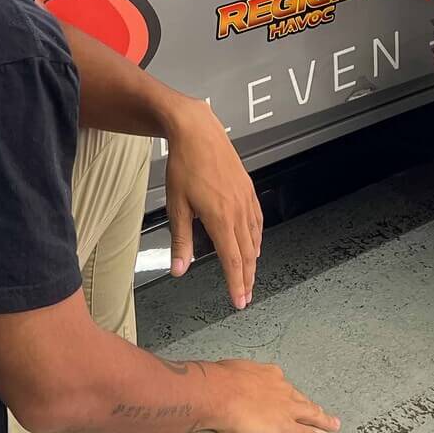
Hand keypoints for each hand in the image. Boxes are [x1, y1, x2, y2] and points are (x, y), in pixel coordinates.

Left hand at [163, 99, 262, 308]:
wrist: (198, 132)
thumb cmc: (184, 165)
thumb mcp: (177, 205)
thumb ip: (180, 241)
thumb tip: (179, 269)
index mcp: (220, 219)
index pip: (232, 260)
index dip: (236, 284)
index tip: (239, 301)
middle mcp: (238, 211)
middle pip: (246, 254)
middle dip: (247, 278)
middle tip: (246, 296)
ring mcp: (245, 199)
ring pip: (253, 238)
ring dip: (252, 261)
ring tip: (249, 276)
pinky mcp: (247, 188)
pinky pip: (257, 219)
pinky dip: (257, 237)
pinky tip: (254, 243)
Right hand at [209, 360, 338, 432]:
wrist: (220, 393)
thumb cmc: (220, 381)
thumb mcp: (230, 372)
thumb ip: (236, 378)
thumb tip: (229, 379)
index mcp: (268, 374)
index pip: (282, 385)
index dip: (287, 393)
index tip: (287, 396)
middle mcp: (281, 389)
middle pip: (301, 399)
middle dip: (312, 406)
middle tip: (322, 412)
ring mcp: (286, 408)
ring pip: (311, 414)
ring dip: (323, 420)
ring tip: (332, 424)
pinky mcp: (286, 427)